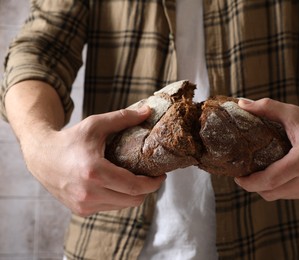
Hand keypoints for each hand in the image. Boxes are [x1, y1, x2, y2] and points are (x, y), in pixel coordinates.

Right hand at [21, 106, 165, 215]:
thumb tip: (148, 111)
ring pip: (123, 206)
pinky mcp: (80, 210)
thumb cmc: (70, 139)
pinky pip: (110, 208)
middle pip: (133, 200)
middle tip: (152, 177)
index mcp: (94, 172)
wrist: (41, 156)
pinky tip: (119, 185)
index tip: (161, 175)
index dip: (153, 183)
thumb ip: (123, 118)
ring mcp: (84, 205)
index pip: (135, 186)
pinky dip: (119, 198)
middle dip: (147, 190)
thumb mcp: (95, 124)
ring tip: (136, 180)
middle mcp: (89, 193)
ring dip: (133, 195)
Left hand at [234, 98, 298, 200]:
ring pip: (282, 196)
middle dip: (256, 186)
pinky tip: (283, 175)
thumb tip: (240, 104)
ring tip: (264, 172)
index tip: (238, 177)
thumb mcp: (292, 112)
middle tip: (247, 174)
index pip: (270, 180)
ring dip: (270, 187)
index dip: (250, 182)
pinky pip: (294, 195)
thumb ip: (266, 107)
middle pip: (272, 192)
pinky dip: (284, 188)